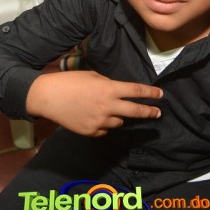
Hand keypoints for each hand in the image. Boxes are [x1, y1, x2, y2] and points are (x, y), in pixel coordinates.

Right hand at [26, 70, 162, 136]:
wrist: (47, 97)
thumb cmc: (70, 81)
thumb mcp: (92, 76)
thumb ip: (108, 85)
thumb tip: (119, 94)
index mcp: (109, 89)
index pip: (136, 91)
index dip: (150, 93)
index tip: (161, 95)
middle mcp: (108, 107)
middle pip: (135, 111)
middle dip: (149, 112)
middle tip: (157, 113)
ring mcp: (100, 121)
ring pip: (119, 122)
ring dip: (118, 116)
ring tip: (105, 109)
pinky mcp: (91, 132)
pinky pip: (105, 129)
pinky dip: (103, 124)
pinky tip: (92, 116)